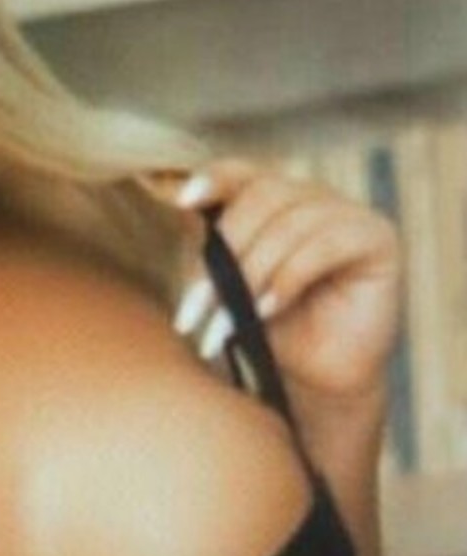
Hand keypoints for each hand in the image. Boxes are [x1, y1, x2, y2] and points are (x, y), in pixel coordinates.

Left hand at [171, 161, 402, 408]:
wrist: (318, 382)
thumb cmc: (271, 335)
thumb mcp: (230, 290)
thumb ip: (214, 250)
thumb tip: (177, 208)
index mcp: (276, 202)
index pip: (244, 173)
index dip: (215, 178)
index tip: (182, 202)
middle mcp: (314, 199)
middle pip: (262, 196)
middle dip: (223, 254)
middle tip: (194, 310)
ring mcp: (350, 214)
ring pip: (289, 224)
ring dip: (250, 276)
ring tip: (226, 324)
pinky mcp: (378, 240)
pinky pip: (325, 245)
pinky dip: (289, 277)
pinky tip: (267, 310)